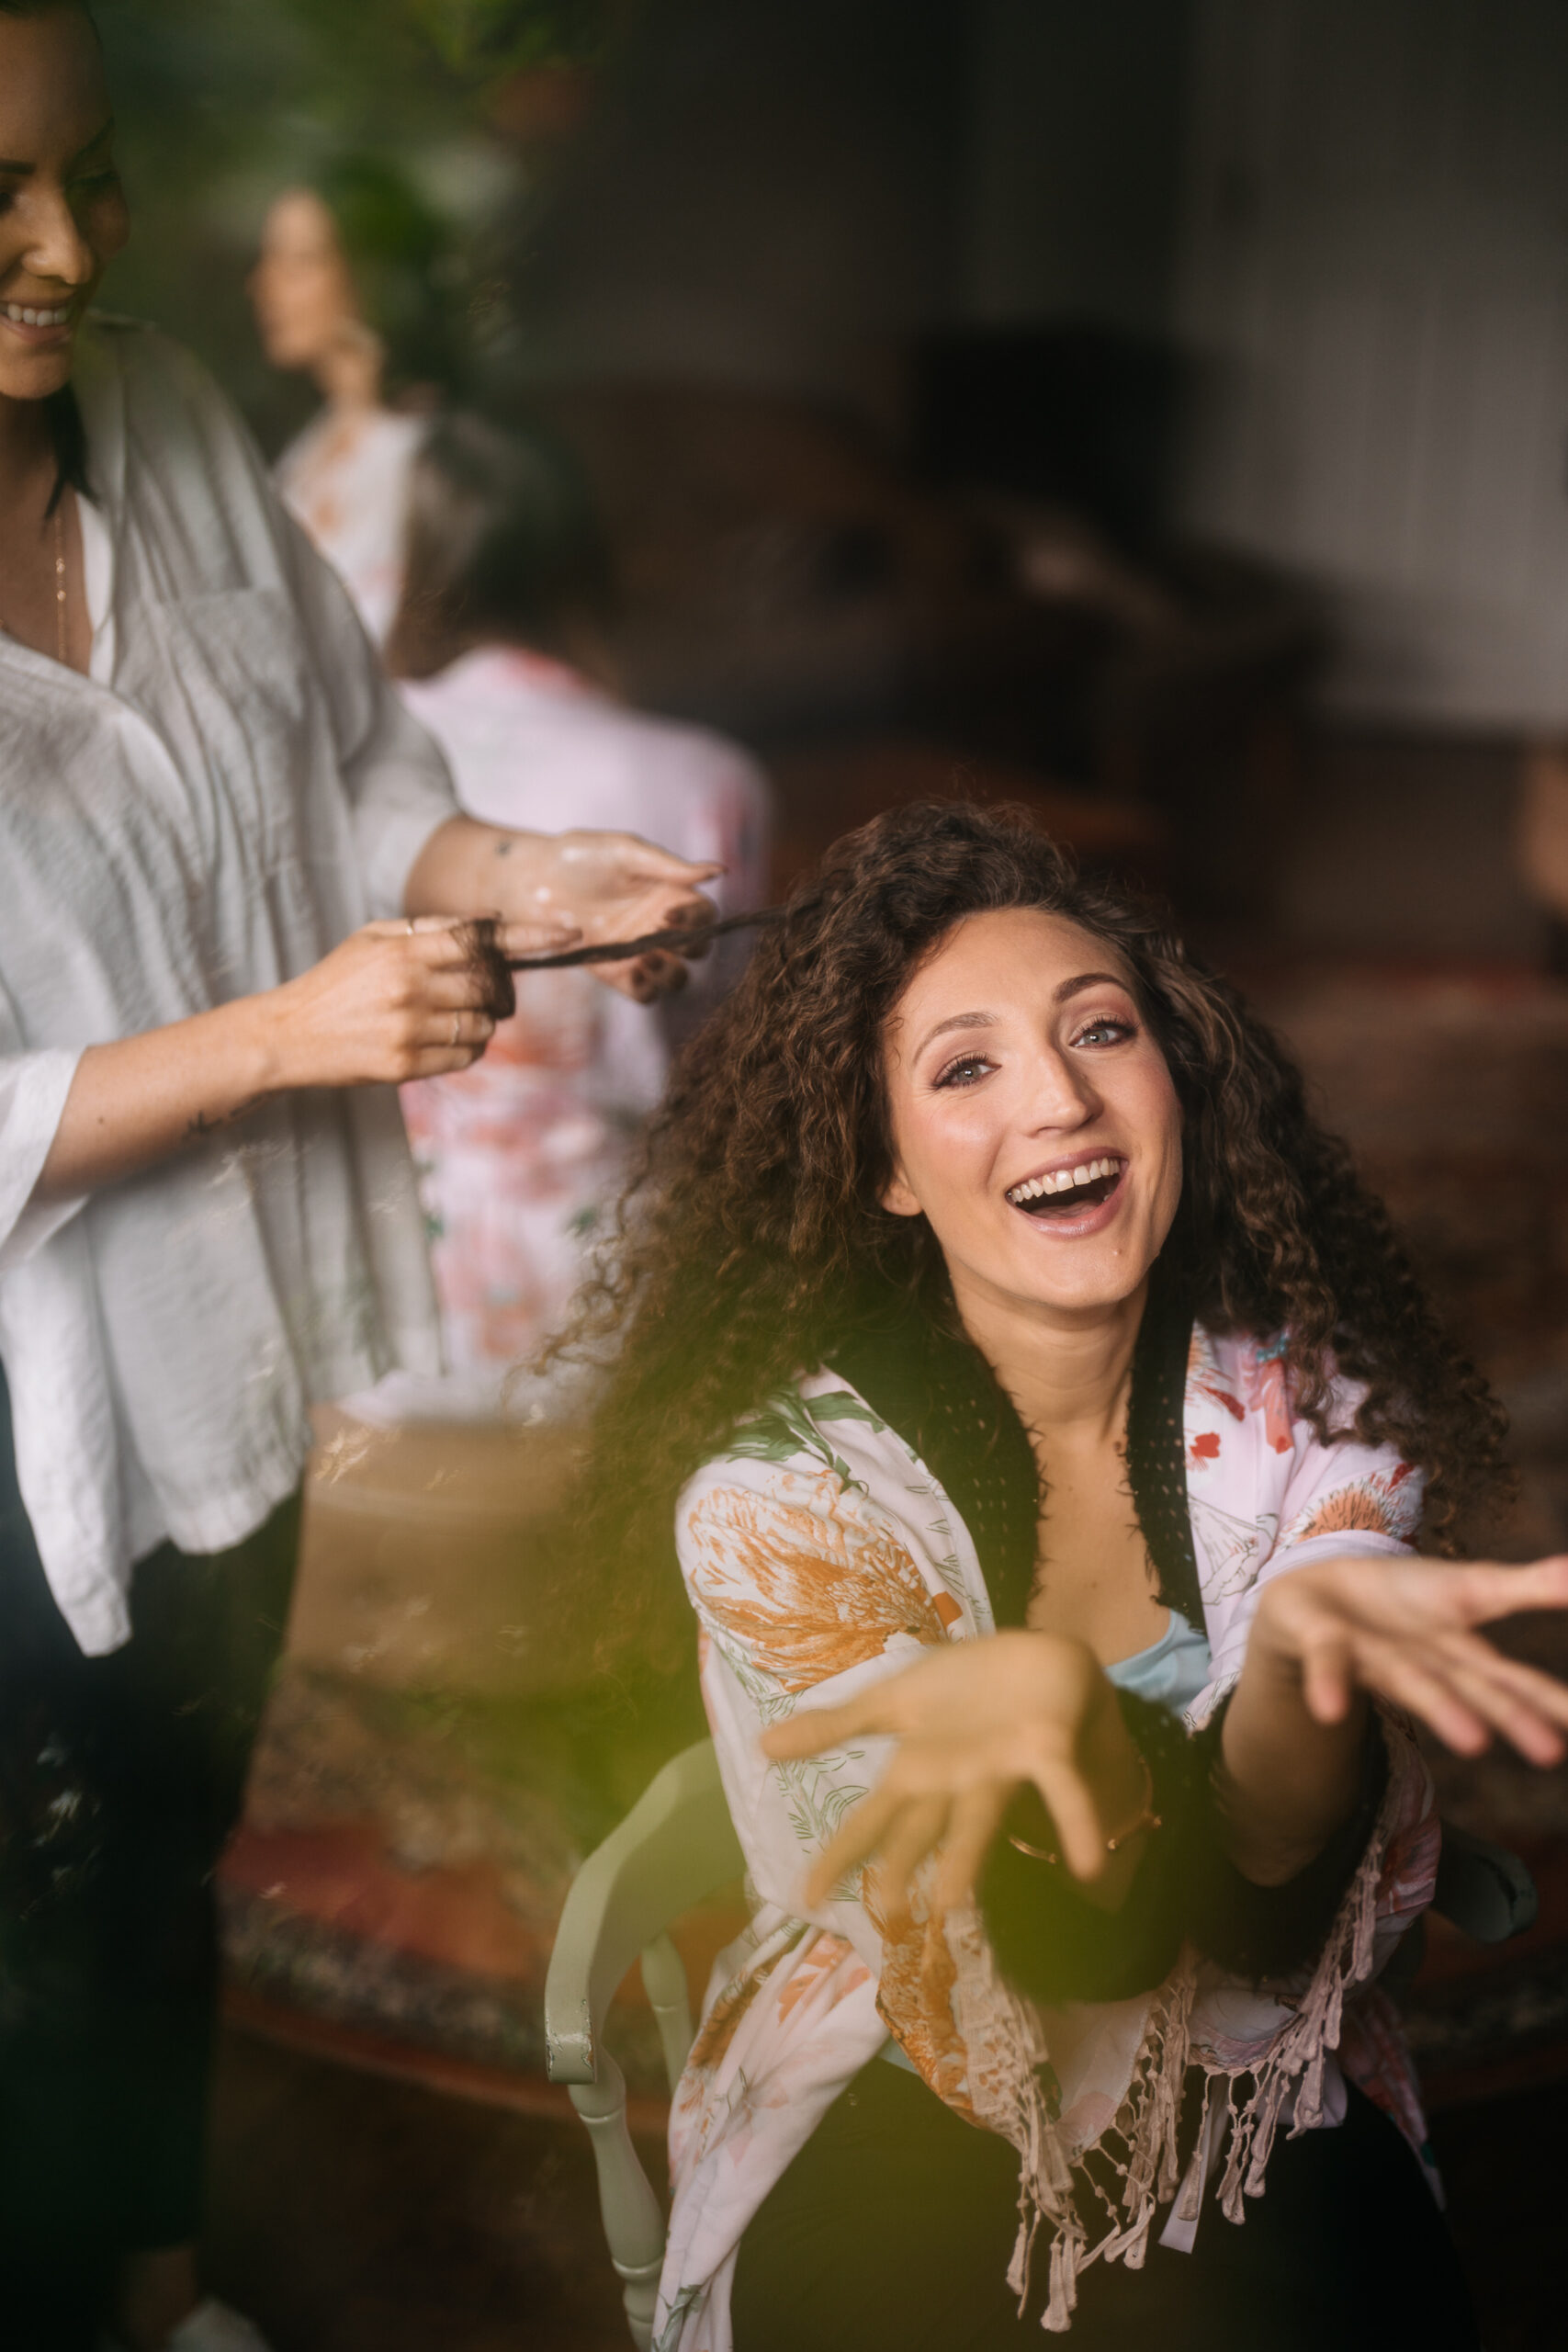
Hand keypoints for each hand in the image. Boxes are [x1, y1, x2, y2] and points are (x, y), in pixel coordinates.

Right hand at [262, 915, 571, 1089]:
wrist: (288, 1035)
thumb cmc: (336, 982)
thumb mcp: (372, 938)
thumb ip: (429, 930)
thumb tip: (488, 925)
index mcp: (403, 950)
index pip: (482, 938)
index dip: (531, 935)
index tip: (569, 934)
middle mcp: (410, 988)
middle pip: (491, 986)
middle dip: (498, 990)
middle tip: (485, 991)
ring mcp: (409, 1030)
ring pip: (483, 1027)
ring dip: (481, 1022)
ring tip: (446, 1017)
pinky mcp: (405, 1066)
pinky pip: (465, 1058)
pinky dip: (466, 1050)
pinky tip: (440, 1041)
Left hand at [519, 831, 720, 1000]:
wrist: (530, 881)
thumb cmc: (576, 857)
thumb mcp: (625, 852)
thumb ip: (670, 866)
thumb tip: (720, 871)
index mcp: (669, 894)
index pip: (706, 916)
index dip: (697, 920)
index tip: (666, 913)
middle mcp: (659, 925)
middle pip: (699, 951)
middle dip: (688, 949)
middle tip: (654, 937)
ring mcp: (638, 951)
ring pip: (677, 978)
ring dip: (669, 973)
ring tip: (640, 958)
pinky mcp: (614, 972)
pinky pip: (644, 994)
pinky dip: (643, 987)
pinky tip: (625, 970)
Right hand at [760, 1631, 1140, 1917]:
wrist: (1037, 1656)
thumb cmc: (965, 1690)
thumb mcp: (893, 1700)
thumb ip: (834, 1726)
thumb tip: (763, 1746)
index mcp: (919, 1769)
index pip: (870, 1819)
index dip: (840, 1856)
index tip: (804, 1898)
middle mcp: (957, 1781)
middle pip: (922, 1828)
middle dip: (902, 1868)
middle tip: (887, 1914)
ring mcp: (1001, 1770)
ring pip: (978, 1818)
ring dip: (967, 1858)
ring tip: (950, 1902)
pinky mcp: (1047, 1751)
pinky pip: (1062, 1789)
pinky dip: (1075, 1823)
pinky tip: (1087, 1865)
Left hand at [1251, 1553, 1567, 1766]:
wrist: (1315, 1595)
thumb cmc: (1401, 1601)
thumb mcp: (1469, 1587)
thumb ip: (1528, 1587)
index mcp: (1460, 1656)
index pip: (1512, 1681)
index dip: (1548, 1703)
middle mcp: (1422, 1666)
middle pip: (1468, 1688)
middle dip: (1506, 1715)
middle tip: (1549, 1751)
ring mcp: (1373, 1655)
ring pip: (1408, 1679)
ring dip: (1438, 1707)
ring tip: (1473, 1741)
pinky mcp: (1322, 1638)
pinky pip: (1327, 1658)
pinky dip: (1328, 1681)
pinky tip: (1329, 1710)